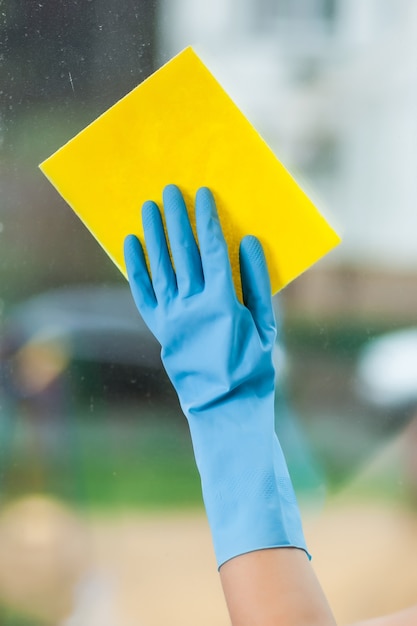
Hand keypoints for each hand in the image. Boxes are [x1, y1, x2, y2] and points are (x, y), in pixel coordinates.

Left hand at [124, 184, 307, 567]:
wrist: (225, 405)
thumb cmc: (252, 364)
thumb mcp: (266, 325)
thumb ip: (258, 282)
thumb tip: (250, 242)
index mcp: (223, 301)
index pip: (212, 250)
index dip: (207, 220)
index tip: (203, 194)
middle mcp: (193, 304)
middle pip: (182, 252)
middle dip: (177, 217)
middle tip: (170, 189)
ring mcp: (172, 316)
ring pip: (159, 266)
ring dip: (153, 234)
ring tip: (148, 207)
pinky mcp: (159, 328)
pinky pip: (143, 293)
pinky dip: (137, 268)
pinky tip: (132, 245)